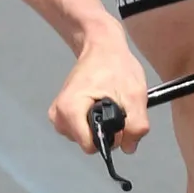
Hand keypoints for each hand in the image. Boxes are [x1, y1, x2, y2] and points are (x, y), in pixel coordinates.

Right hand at [49, 21, 151, 158]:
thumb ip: (136, 125)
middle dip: (106, 131)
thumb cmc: (116, 65)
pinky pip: (81, 131)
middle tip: (115, 104)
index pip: (90, 146)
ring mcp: (57, 115)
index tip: (119, 117)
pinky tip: (99, 105)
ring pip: (85, 138)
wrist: (101, 45)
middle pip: (88, 143)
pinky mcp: (61, 114)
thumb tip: (129, 148)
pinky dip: (94, 122)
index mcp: (70, 110)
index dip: (110, 137)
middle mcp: (58, 116)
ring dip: (101, 126)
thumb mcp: (135, 94)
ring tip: (108, 101)